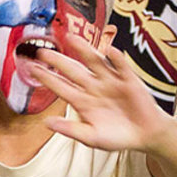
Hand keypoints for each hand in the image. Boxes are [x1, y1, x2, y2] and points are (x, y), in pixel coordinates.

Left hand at [32, 32, 171, 151]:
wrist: (145, 135)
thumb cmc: (117, 137)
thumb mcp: (91, 137)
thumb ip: (70, 129)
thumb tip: (46, 123)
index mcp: (82, 101)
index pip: (61, 86)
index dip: (46, 77)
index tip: (31, 68)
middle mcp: (94, 87)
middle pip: (73, 70)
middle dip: (58, 61)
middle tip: (42, 51)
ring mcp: (111, 81)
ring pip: (95, 62)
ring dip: (84, 49)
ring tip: (71, 38)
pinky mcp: (128, 80)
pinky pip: (121, 66)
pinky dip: (116, 58)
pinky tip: (109, 50)